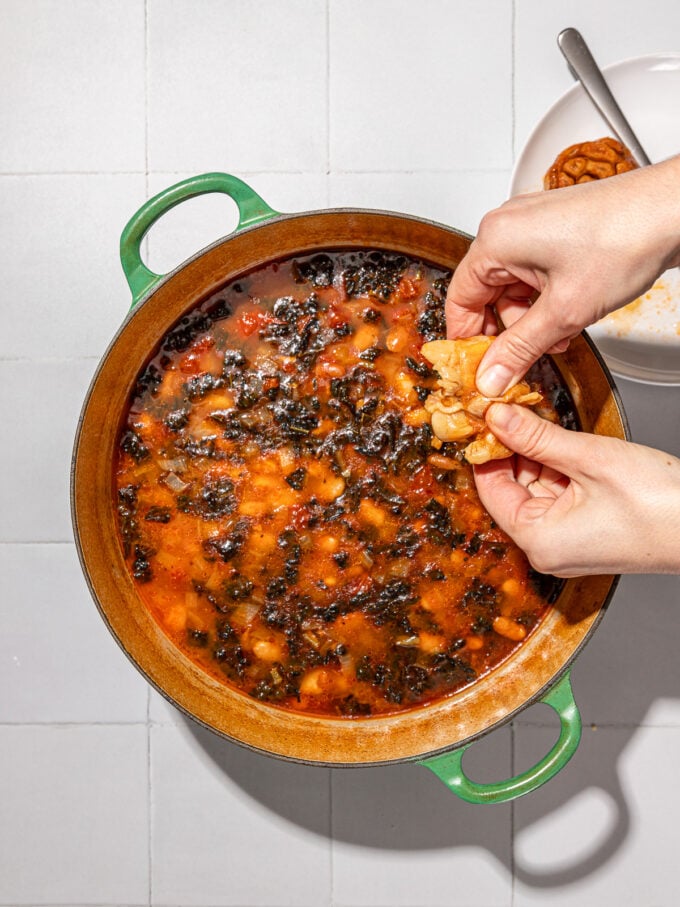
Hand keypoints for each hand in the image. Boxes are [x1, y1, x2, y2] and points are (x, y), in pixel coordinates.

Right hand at [446, 156, 679, 396]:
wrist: (674, 211)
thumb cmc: (625, 237)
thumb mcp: (564, 311)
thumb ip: (520, 349)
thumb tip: (490, 377)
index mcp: (495, 240)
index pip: (459, 300)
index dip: (468, 341)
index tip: (479, 369)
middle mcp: (507, 228)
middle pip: (487, 297)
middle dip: (509, 333)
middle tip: (524, 361)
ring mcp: (531, 227)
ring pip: (514, 290)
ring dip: (532, 321)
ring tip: (561, 335)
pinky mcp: (554, 232)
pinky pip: (535, 276)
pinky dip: (547, 302)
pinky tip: (569, 317)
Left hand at [474, 403, 679, 576]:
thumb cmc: (661, 507)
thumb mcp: (589, 459)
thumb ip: (537, 437)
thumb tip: (498, 417)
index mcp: (538, 541)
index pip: (490, 489)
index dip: (485, 449)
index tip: (482, 417)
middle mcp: (546, 548)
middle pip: (511, 488)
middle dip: (512, 448)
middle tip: (509, 408)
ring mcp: (566, 542)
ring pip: (535, 487)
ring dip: (536, 454)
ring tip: (537, 417)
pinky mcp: (584, 532)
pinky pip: (558, 494)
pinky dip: (557, 467)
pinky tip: (560, 439)